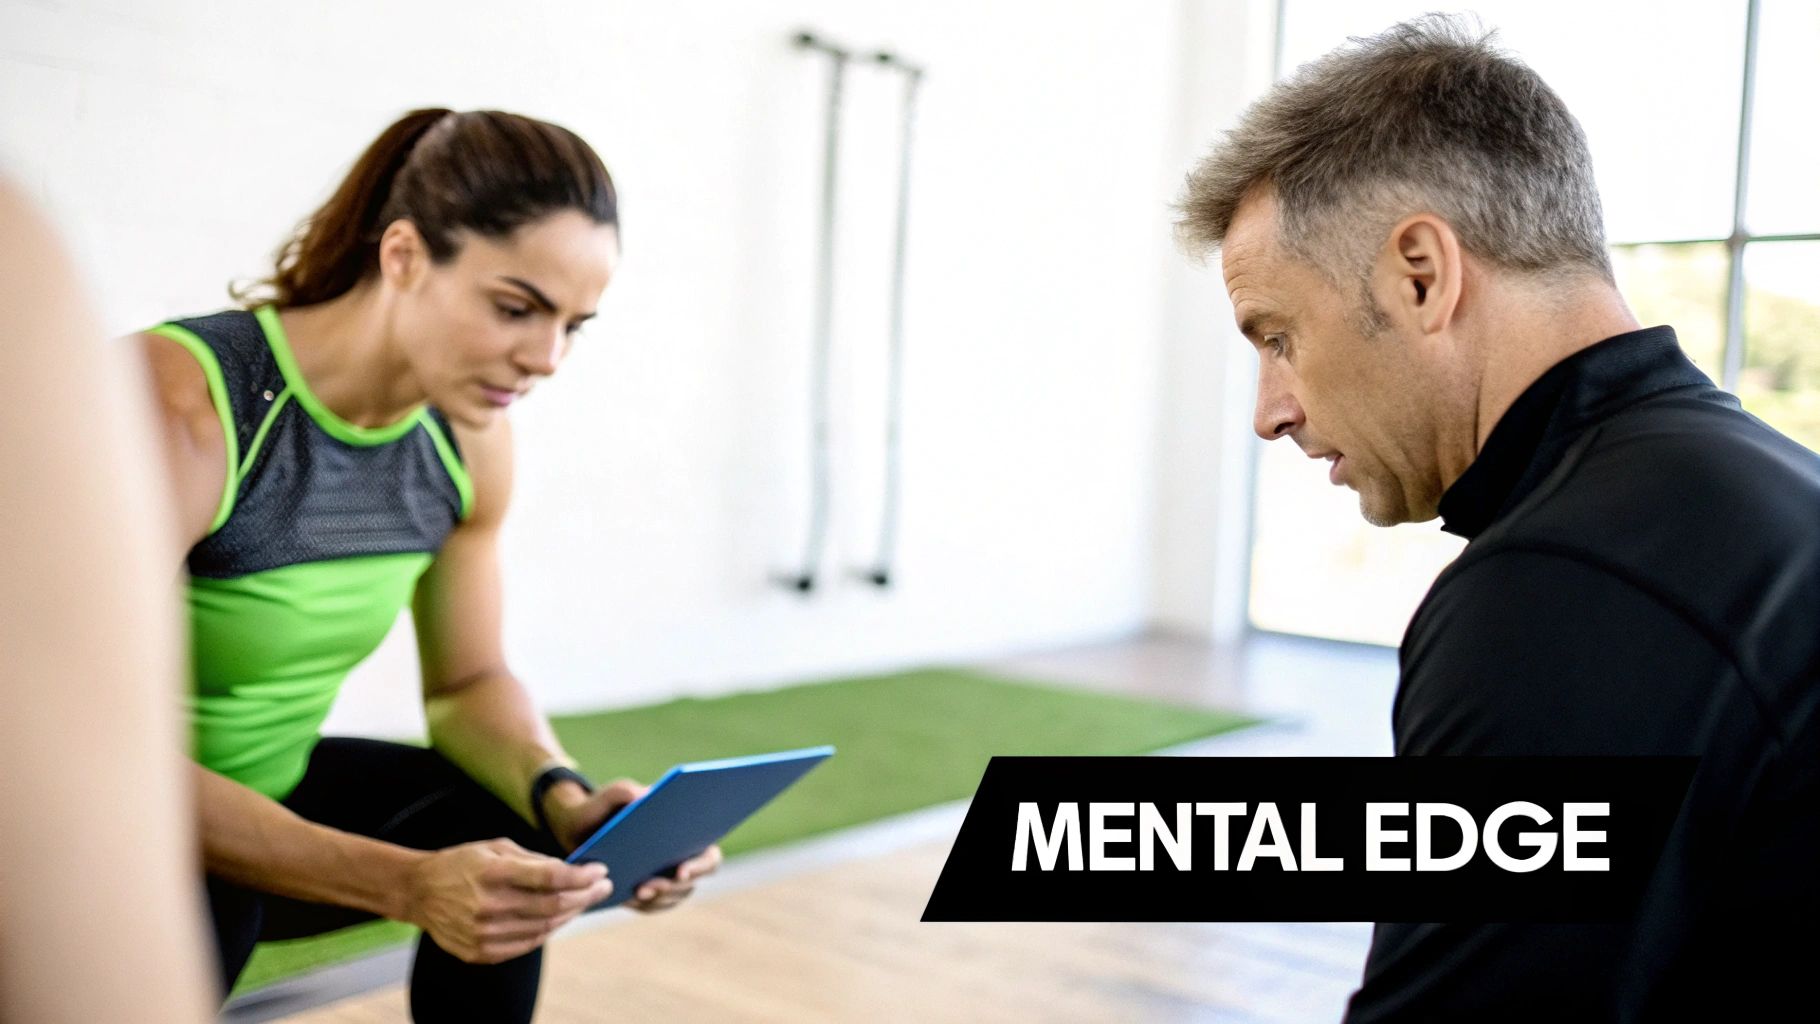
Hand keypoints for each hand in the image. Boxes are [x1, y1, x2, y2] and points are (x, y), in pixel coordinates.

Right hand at [402, 837, 612, 963]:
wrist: (420, 892)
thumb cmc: (463, 863)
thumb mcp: (496, 848)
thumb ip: (534, 860)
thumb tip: (573, 870)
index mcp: (493, 874)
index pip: (550, 877)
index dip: (581, 876)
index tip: (600, 871)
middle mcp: (488, 906)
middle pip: (553, 906)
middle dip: (585, 896)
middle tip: (603, 887)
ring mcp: (483, 934)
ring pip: (544, 928)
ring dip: (571, 915)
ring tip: (584, 901)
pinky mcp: (480, 952)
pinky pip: (527, 944)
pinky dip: (548, 930)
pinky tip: (559, 918)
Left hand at [546, 778, 723, 912]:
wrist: (577, 830)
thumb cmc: (600, 808)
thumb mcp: (606, 795)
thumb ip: (624, 790)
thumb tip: (647, 794)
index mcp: (684, 829)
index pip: (708, 853)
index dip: (701, 865)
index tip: (680, 870)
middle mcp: (683, 854)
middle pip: (693, 880)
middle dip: (673, 886)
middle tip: (647, 887)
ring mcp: (668, 875)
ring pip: (675, 895)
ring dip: (658, 896)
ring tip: (635, 892)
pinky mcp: (650, 891)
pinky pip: (654, 904)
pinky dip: (643, 904)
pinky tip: (627, 897)